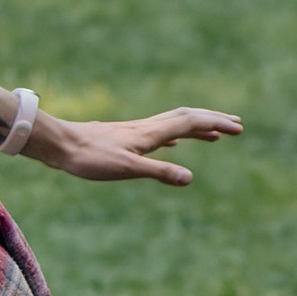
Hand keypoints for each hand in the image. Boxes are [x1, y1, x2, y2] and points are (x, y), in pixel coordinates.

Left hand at [26, 104, 243, 187]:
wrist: (58, 144)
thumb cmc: (89, 158)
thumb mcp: (126, 169)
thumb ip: (159, 172)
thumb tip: (190, 178)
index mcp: (150, 134)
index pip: (191, 123)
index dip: (216, 124)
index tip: (239, 128)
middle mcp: (146, 128)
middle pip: (187, 117)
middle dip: (213, 119)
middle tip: (237, 124)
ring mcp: (135, 131)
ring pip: (174, 123)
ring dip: (197, 126)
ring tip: (213, 134)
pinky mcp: (125, 137)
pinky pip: (159, 132)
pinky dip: (176, 134)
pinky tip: (174, 142)